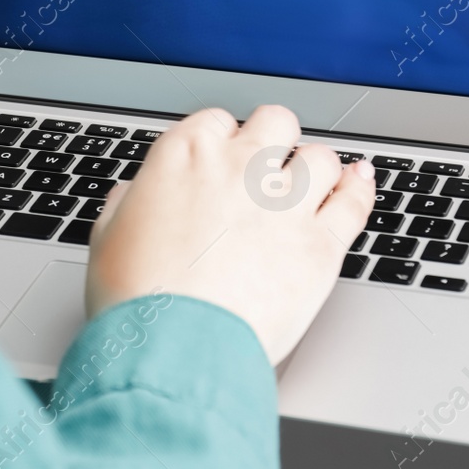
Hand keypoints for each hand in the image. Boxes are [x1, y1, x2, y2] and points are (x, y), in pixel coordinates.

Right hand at [84, 105, 376, 363]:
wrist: (174, 347)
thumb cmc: (137, 299)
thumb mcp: (109, 237)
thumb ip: (129, 203)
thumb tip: (136, 194)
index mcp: (186, 156)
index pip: (216, 121)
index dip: (222, 141)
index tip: (222, 160)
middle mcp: (240, 168)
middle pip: (275, 123)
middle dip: (273, 140)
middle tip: (268, 165)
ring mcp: (286, 204)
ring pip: (319, 157)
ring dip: (314, 166)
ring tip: (312, 181)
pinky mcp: (320, 245)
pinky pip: (354, 201)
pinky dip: (359, 187)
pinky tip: (359, 180)